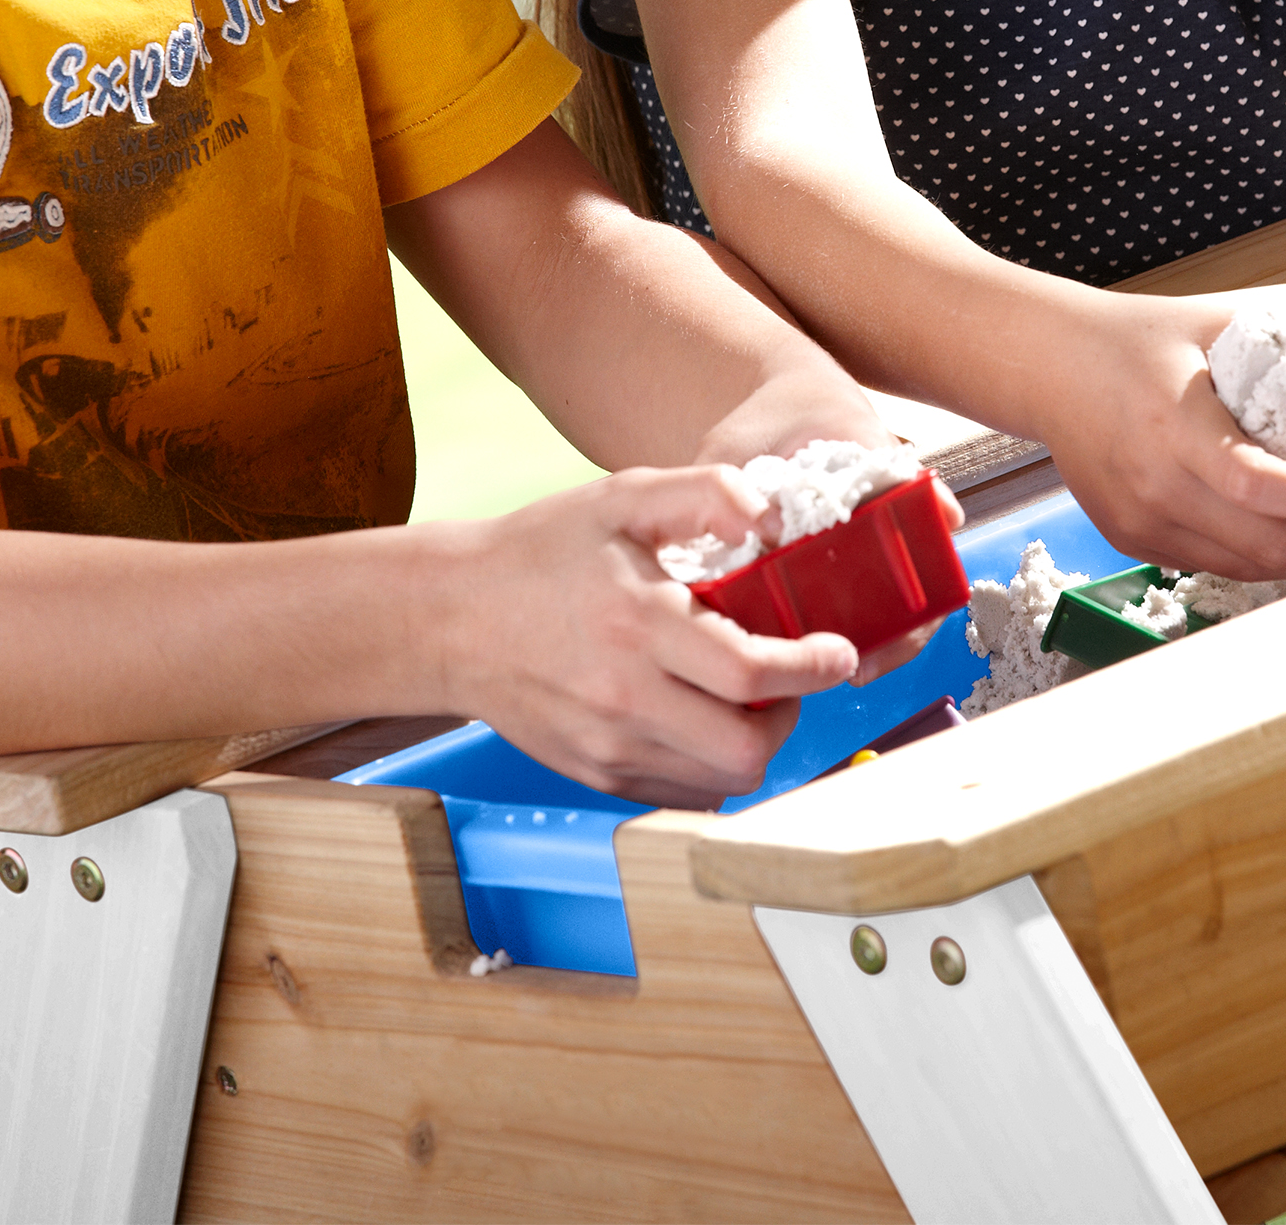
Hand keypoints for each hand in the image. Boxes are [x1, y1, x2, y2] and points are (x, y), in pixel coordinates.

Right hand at [436, 465, 863, 807]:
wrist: (448, 618)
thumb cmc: (539, 551)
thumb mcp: (620, 497)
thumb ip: (702, 493)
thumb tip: (769, 516)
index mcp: (636, 625)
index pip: (750, 672)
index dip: (812, 667)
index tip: (836, 652)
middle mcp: (623, 698)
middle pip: (746, 748)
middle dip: (790, 715)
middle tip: (787, 676)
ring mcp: (607, 747)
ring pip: (721, 781)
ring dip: (752, 742)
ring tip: (743, 696)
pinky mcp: (595, 774)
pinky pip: (683, 792)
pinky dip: (710, 764)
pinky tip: (701, 716)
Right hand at [1036, 292, 1285, 580]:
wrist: (1049, 368)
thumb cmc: (1131, 339)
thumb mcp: (1208, 317)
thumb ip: (1281, 325)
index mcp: (1174, 427)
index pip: (1256, 486)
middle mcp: (1154, 485)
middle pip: (1260, 544)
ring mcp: (1139, 520)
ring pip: (1242, 566)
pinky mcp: (1132, 539)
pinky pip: (1210, 563)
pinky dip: (1255, 555)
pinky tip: (1281, 531)